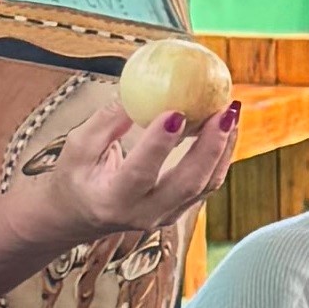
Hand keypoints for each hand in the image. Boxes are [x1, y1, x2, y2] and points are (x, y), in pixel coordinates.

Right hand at [43, 84, 241, 245]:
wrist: (79, 216)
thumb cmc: (76, 176)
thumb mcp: (77, 148)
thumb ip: (105, 121)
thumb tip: (135, 91)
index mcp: (111, 200)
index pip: (139, 173)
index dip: (159, 144)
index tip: (177, 112)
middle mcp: (143, 214)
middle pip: (187, 184)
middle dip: (210, 146)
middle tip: (224, 110)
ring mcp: (166, 216)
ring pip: (206, 185)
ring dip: (224, 147)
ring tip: (231, 110)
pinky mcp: (180, 209)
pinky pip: (208, 183)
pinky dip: (221, 153)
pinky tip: (226, 124)